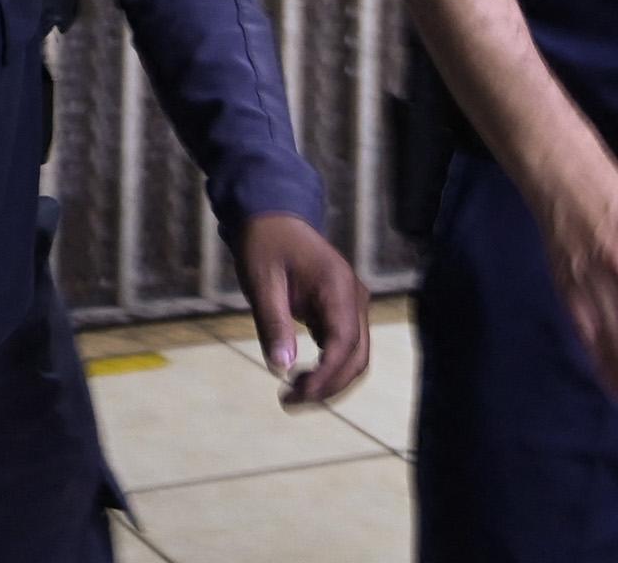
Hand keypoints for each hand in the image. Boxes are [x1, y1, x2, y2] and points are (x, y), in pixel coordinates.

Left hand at [238, 213, 370, 405]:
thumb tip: (280, 367)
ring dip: (329, 381)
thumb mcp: (261, 281)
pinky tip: (300, 377)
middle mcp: (354, 297)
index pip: (344, 343)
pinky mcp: (343, 310)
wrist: (272, 216)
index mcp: (337, 286)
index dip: (326, 375)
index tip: (299, 394)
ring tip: (291, 395)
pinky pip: (345, 347)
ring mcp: (352, 304)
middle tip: (288, 401)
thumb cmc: (264, 245)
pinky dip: (328, 368)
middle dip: (328, 386)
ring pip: (355, 356)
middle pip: (356, 356)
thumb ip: (273, 323)